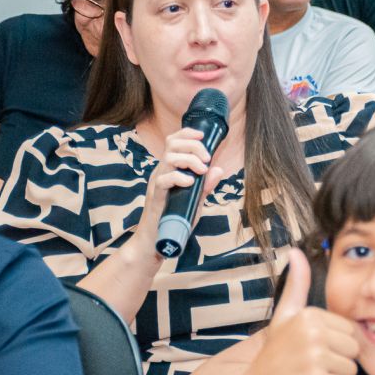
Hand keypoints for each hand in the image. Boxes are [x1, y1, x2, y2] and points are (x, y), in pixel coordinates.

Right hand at [126, 127, 226, 252]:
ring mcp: (157, 182)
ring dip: (189, 159)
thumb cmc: (175, 219)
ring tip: (201, 170)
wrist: (156, 241)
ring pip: (169, 157)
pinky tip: (190, 183)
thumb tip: (218, 170)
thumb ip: (205, 185)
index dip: (188, 133)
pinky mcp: (155, 196)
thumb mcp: (195, 200)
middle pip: (172, 143)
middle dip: (193, 145)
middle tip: (207, 159)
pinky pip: (163, 180)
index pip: (174, 141)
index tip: (203, 135)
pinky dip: (179, 177)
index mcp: (170, 169)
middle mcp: (161, 171)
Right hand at [223, 249, 359, 374]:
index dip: (334, 343)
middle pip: (354, 349)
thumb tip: (295, 251)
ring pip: (351, 369)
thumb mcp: (284, 315)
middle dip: (337, 360)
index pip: (349, 330)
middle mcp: (313, 333)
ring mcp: (314, 357)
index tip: (310, 347)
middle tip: (311, 363)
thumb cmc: (276, 353)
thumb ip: (296, 285)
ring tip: (310, 374)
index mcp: (309, 315)